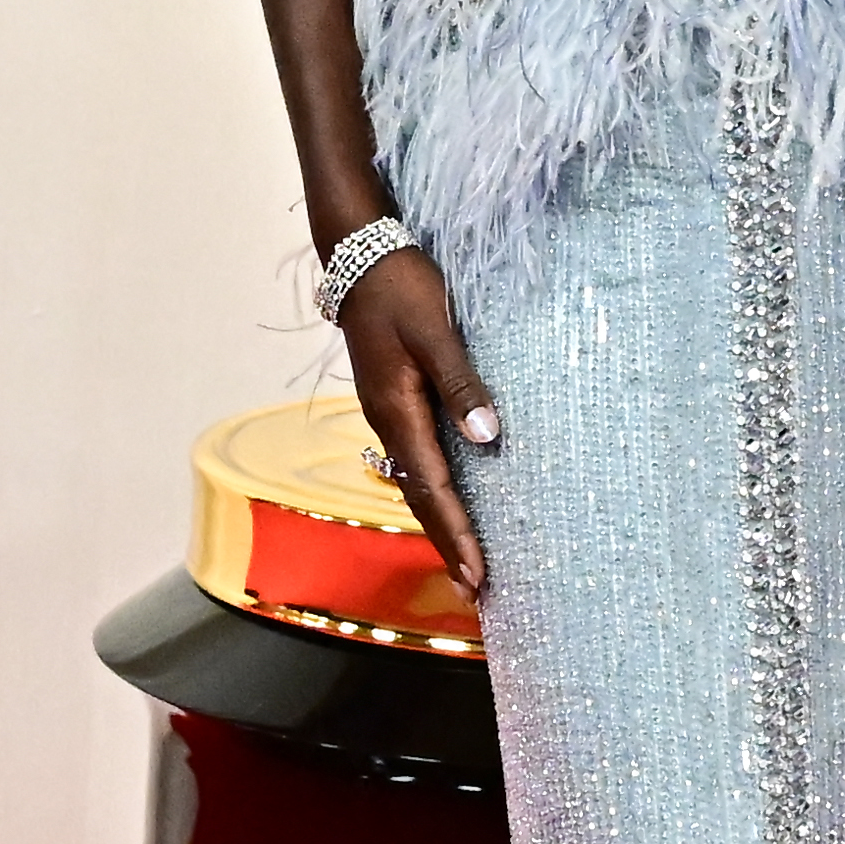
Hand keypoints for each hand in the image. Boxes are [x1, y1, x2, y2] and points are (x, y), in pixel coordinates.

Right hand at [338, 248, 499, 595]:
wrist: (358, 254)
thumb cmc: (400, 287)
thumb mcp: (435, 331)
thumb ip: (461, 383)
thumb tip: (486, 437)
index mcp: (397, 410)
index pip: (431, 487)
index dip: (455, 533)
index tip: (477, 573)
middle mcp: (388, 421)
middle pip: (419, 496)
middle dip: (448, 543)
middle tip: (476, 589)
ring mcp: (388, 412)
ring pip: (415, 481)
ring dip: (440, 523)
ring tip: (466, 562)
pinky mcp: (394, 401)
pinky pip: (415, 459)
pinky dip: (434, 491)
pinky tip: (450, 502)